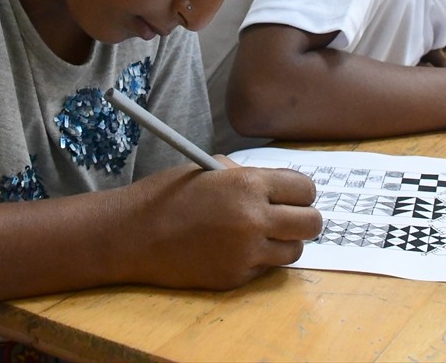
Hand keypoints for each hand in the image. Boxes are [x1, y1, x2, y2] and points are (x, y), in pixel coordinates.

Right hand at [121, 164, 321, 289]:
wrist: (134, 235)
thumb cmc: (169, 195)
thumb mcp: (210, 168)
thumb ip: (247, 176)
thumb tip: (279, 187)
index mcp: (248, 184)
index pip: (305, 189)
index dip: (301, 192)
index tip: (293, 195)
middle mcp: (254, 219)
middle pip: (311, 224)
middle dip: (303, 218)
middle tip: (288, 216)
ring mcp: (246, 253)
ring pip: (294, 251)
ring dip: (284, 241)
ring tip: (261, 234)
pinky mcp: (235, 278)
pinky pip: (265, 268)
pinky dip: (257, 259)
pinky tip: (232, 248)